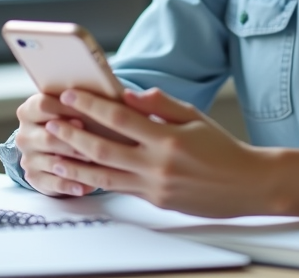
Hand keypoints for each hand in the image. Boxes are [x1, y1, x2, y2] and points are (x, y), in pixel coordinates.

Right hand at [13, 92, 96, 196]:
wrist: (51, 147)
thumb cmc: (68, 119)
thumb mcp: (68, 107)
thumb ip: (80, 101)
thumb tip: (114, 97)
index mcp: (28, 111)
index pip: (42, 105)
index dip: (66, 108)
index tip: (87, 111)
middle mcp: (24, 135)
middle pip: (48, 136)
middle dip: (74, 140)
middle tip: (96, 142)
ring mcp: (28, 158)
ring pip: (53, 162)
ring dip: (76, 164)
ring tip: (97, 163)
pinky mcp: (34, 178)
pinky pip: (54, 183)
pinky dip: (72, 185)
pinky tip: (87, 186)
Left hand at [43, 87, 270, 216]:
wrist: (247, 184)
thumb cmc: (222, 148)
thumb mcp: (195, 117)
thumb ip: (161, 105)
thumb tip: (130, 95)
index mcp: (167, 139)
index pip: (120, 118)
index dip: (91, 106)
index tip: (71, 96)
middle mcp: (158, 165)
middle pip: (103, 149)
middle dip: (72, 136)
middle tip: (50, 124)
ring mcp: (154, 187)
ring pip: (104, 177)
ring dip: (75, 167)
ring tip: (53, 157)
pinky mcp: (155, 202)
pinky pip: (120, 190)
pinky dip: (96, 182)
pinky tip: (81, 176)